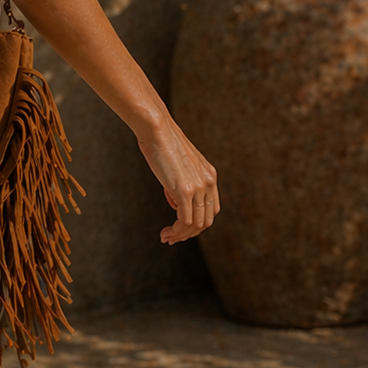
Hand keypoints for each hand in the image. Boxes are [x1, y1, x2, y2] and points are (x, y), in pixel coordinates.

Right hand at [136, 115, 219, 244]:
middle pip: (207, 220)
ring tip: (167, 238)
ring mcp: (198, 187)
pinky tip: (165, 233)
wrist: (157, 129)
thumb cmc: (161, 143)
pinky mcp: (184, 190)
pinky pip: (185, 221)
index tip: (180, 227)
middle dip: (190, 234)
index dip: (197, 222)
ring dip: (182, 236)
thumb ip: (181, 184)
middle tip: (172, 238)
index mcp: (210, 176)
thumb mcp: (177, 165)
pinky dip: (176, 232)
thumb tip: (176, 203)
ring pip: (196, 224)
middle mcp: (208, 183)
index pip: (211, 209)